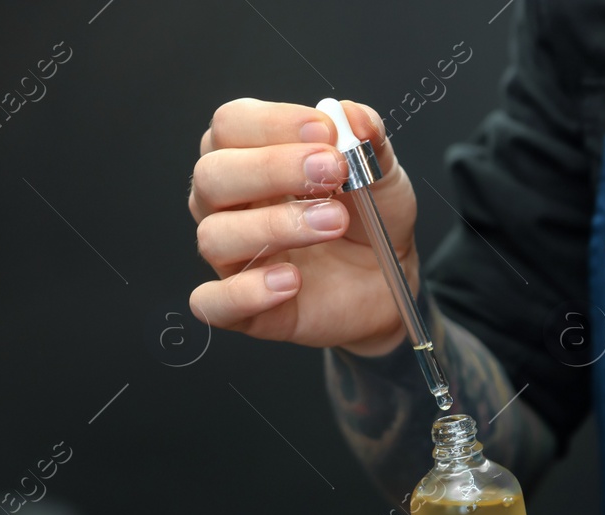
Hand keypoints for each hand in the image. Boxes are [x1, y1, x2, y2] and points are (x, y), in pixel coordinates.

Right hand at [188, 97, 416, 354]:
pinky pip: (213, 303)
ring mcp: (231, 256)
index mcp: (249, 157)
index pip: (231, 125)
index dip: (274, 124)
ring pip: (216, 235)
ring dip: (276, 225)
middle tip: (333, 171)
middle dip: (273, 169)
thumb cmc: (372, 219)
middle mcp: (228, 204)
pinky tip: (291, 281)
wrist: (391, 279)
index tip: (327, 132)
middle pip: (213, 175)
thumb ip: (368, 139)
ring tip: (334, 223)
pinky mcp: (243, 308)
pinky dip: (246, 292)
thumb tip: (353, 115)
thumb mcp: (380, 172)